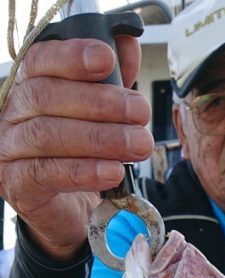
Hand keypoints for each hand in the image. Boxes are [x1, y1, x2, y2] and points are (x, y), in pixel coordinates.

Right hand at [0, 36, 152, 259]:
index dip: (72, 57)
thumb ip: (111, 81)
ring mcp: (9, 151)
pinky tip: (112, 172)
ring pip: (48, 136)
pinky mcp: (17, 185)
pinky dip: (83, 172)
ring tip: (137, 146)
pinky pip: (46, 173)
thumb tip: (128, 45)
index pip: (40, 61)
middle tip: (140, 113)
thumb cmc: (82, 157)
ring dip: (99, 139)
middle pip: (46, 98)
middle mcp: (11, 115)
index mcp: (29, 87)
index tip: (107, 59)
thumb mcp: (100, 116)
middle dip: (100, 104)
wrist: (68, 212)